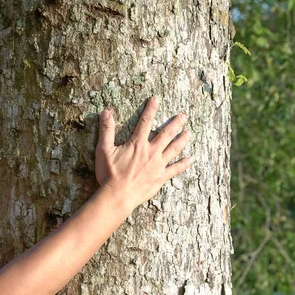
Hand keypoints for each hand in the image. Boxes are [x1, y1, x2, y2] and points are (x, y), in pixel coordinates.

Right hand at [95, 95, 192, 211]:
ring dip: (182, 140)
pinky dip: (183, 164)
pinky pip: (175, 169)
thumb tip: (106, 112)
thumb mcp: (104, 150)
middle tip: (184, 115)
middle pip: (166, 134)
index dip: (151, 109)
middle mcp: (150, 152)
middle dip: (175, 123)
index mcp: (137, 144)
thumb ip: (106, 130)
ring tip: (189, 133)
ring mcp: (157, 165)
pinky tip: (190, 159)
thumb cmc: (109, 174)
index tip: (156, 99)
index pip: (145, 122)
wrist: (118, 196)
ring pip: (173, 149)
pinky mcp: (160, 178)